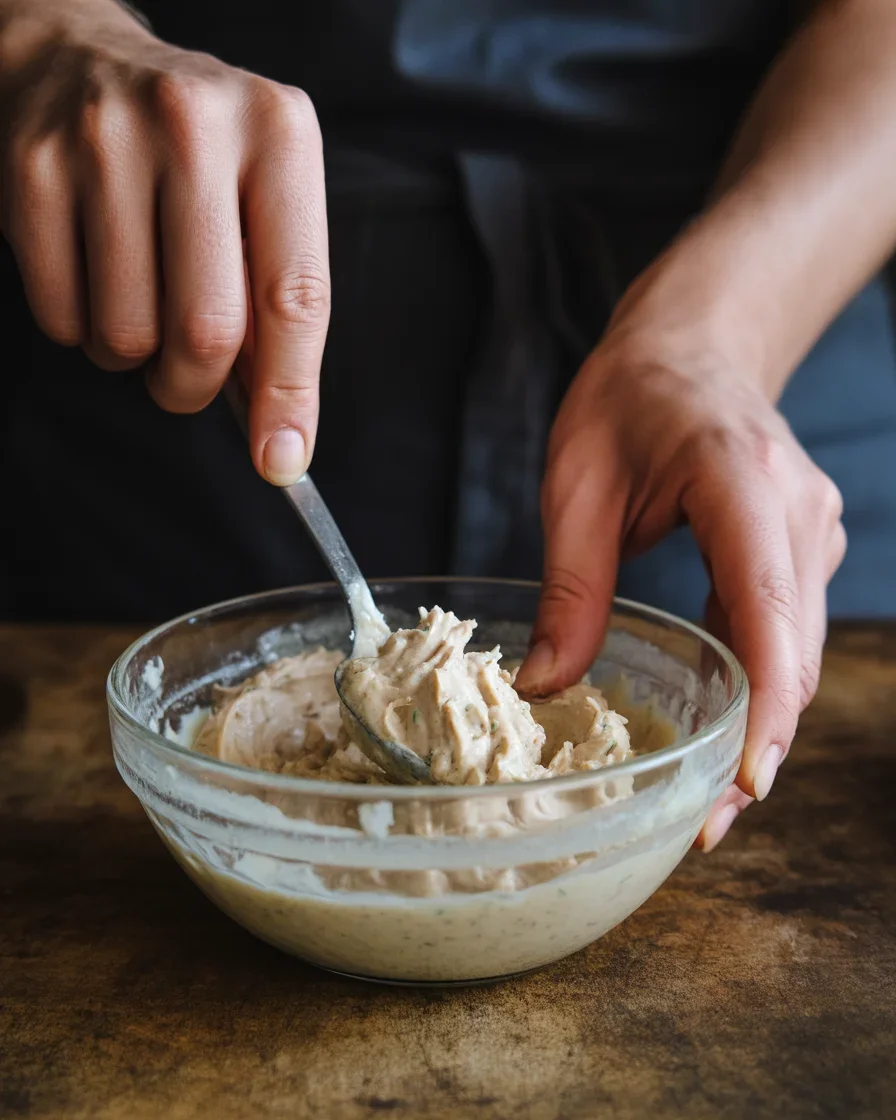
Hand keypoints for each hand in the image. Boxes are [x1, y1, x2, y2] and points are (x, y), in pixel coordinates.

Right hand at [0, 0, 328, 483]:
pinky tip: (91, 275)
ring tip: (138, 300)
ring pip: (127, 338)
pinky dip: (80, 328)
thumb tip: (281, 431)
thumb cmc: (193, 153)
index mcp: (278, 135)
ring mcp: (104, 141)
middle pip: (206, 333)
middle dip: (196, 386)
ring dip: (134, 356)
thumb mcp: (263, 197)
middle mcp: (195, 126)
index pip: (295, 297)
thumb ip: (277, 302)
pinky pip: (61, 317)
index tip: (282, 459)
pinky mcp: (31, 168)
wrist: (78, 58)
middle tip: (187, 376)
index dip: (288, 395)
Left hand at [515, 325, 845, 850]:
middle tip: (704, 824)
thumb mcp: (577, 481)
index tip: (747, 781)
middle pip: (794, 650)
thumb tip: (545, 687)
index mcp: (739, 481)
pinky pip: (787, 631)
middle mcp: (797, 510)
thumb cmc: (629, 398)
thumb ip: (571, 583)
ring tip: (708, 800)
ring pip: (799, 651)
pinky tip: (720, 729)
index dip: (766, 702)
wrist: (694, 347)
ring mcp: (812, 529)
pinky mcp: (803, 549)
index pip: (767, 605)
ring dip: (763, 725)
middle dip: (759, 744)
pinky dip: (759, 686)